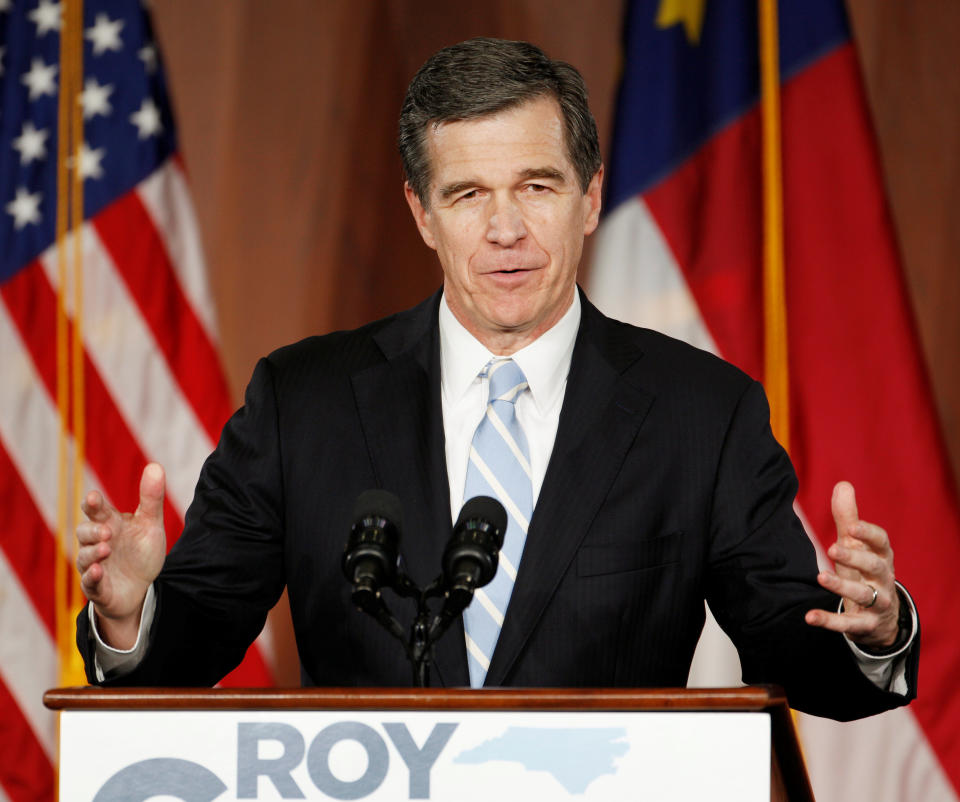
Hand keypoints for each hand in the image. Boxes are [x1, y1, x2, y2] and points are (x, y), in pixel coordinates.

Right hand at [76, 463, 167, 648]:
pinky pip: (88, 582)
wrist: (141, 587)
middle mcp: (97, 543)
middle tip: (108, 531)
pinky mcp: (96, 587)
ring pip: (84, 557)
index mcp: (109, 523)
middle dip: (92, 530)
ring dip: (93, 553)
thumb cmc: (141, 551)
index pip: (96, 510)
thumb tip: (155, 465)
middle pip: (84, 532)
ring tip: (106, 549)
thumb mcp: (150, 524)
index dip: (92, 503)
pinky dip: (92, 577)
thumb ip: (151, 498)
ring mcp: (94, 565)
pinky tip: (98, 571)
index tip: (93, 498)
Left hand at [804, 481, 899, 648]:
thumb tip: (843, 484)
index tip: (851, 526)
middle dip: (856, 557)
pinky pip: (849, 625)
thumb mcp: (856, 546)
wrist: (880, 618)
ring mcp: (877, 603)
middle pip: (875, 566)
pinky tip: (809, 617)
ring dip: (842, 586)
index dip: (868, 533)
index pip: (881, 542)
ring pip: (864, 595)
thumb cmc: (864, 572)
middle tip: (833, 548)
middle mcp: (883, 579)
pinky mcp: (865, 625)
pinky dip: (829, 621)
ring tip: (820, 577)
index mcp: (882, 556)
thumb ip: (848, 518)